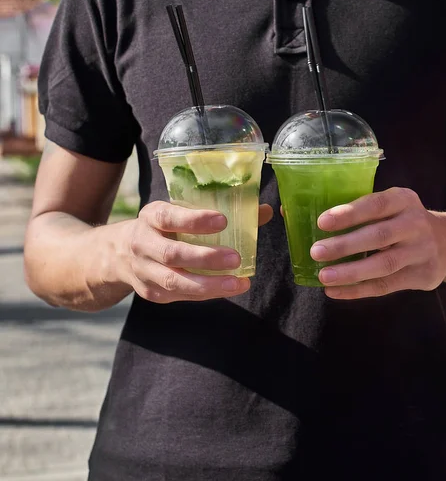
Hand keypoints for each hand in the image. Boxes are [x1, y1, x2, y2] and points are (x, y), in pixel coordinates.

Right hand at [114, 201, 272, 303]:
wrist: (119, 254)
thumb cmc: (165, 227)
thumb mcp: (182, 212)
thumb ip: (222, 212)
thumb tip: (266, 211)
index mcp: (151, 216)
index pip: (169, 217)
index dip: (195, 220)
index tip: (223, 220)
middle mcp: (142, 243)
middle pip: (172, 254)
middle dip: (206, 258)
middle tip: (236, 258)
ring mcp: (144, 271)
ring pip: (174, 281)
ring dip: (208, 285)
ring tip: (237, 283)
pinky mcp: (151, 293)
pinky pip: (179, 295)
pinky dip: (204, 294)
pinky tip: (227, 289)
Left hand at [310, 188, 445, 299]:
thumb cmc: (401, 221)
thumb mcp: (392, 206)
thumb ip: (363, 211)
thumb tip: (310, 222)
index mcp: (404, 200)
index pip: (376, 205)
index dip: (349, 214)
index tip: (322, 222)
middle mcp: (416, 224)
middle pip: (379, 236)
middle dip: (345, 245)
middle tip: (316, 252)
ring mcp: (421, 251)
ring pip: (383, 265)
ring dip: (351, 272)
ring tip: (323, 276)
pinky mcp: (422, 276)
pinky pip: (386, 286)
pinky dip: (358, 290)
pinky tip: (335, 291)